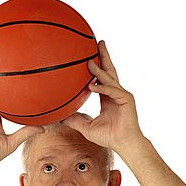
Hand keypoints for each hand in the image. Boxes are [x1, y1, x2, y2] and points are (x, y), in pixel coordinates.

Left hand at [62, 41, 144, 155]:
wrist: (124, 144)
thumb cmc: (108, 137)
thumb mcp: (86, 128)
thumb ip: (75, 120)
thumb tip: (59, 118)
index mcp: (108, 97)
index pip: (102, 78)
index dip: (97, 67)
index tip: (89, 56)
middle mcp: (116, 93)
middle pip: (109, 70)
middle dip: (104, 56)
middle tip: (98, 42)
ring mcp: (122, 94)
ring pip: (109, 78)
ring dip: (99, 69)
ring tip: (90, 61)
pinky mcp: (126, 99)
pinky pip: (111, 90)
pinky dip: (102, 87)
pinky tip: (91, 85)